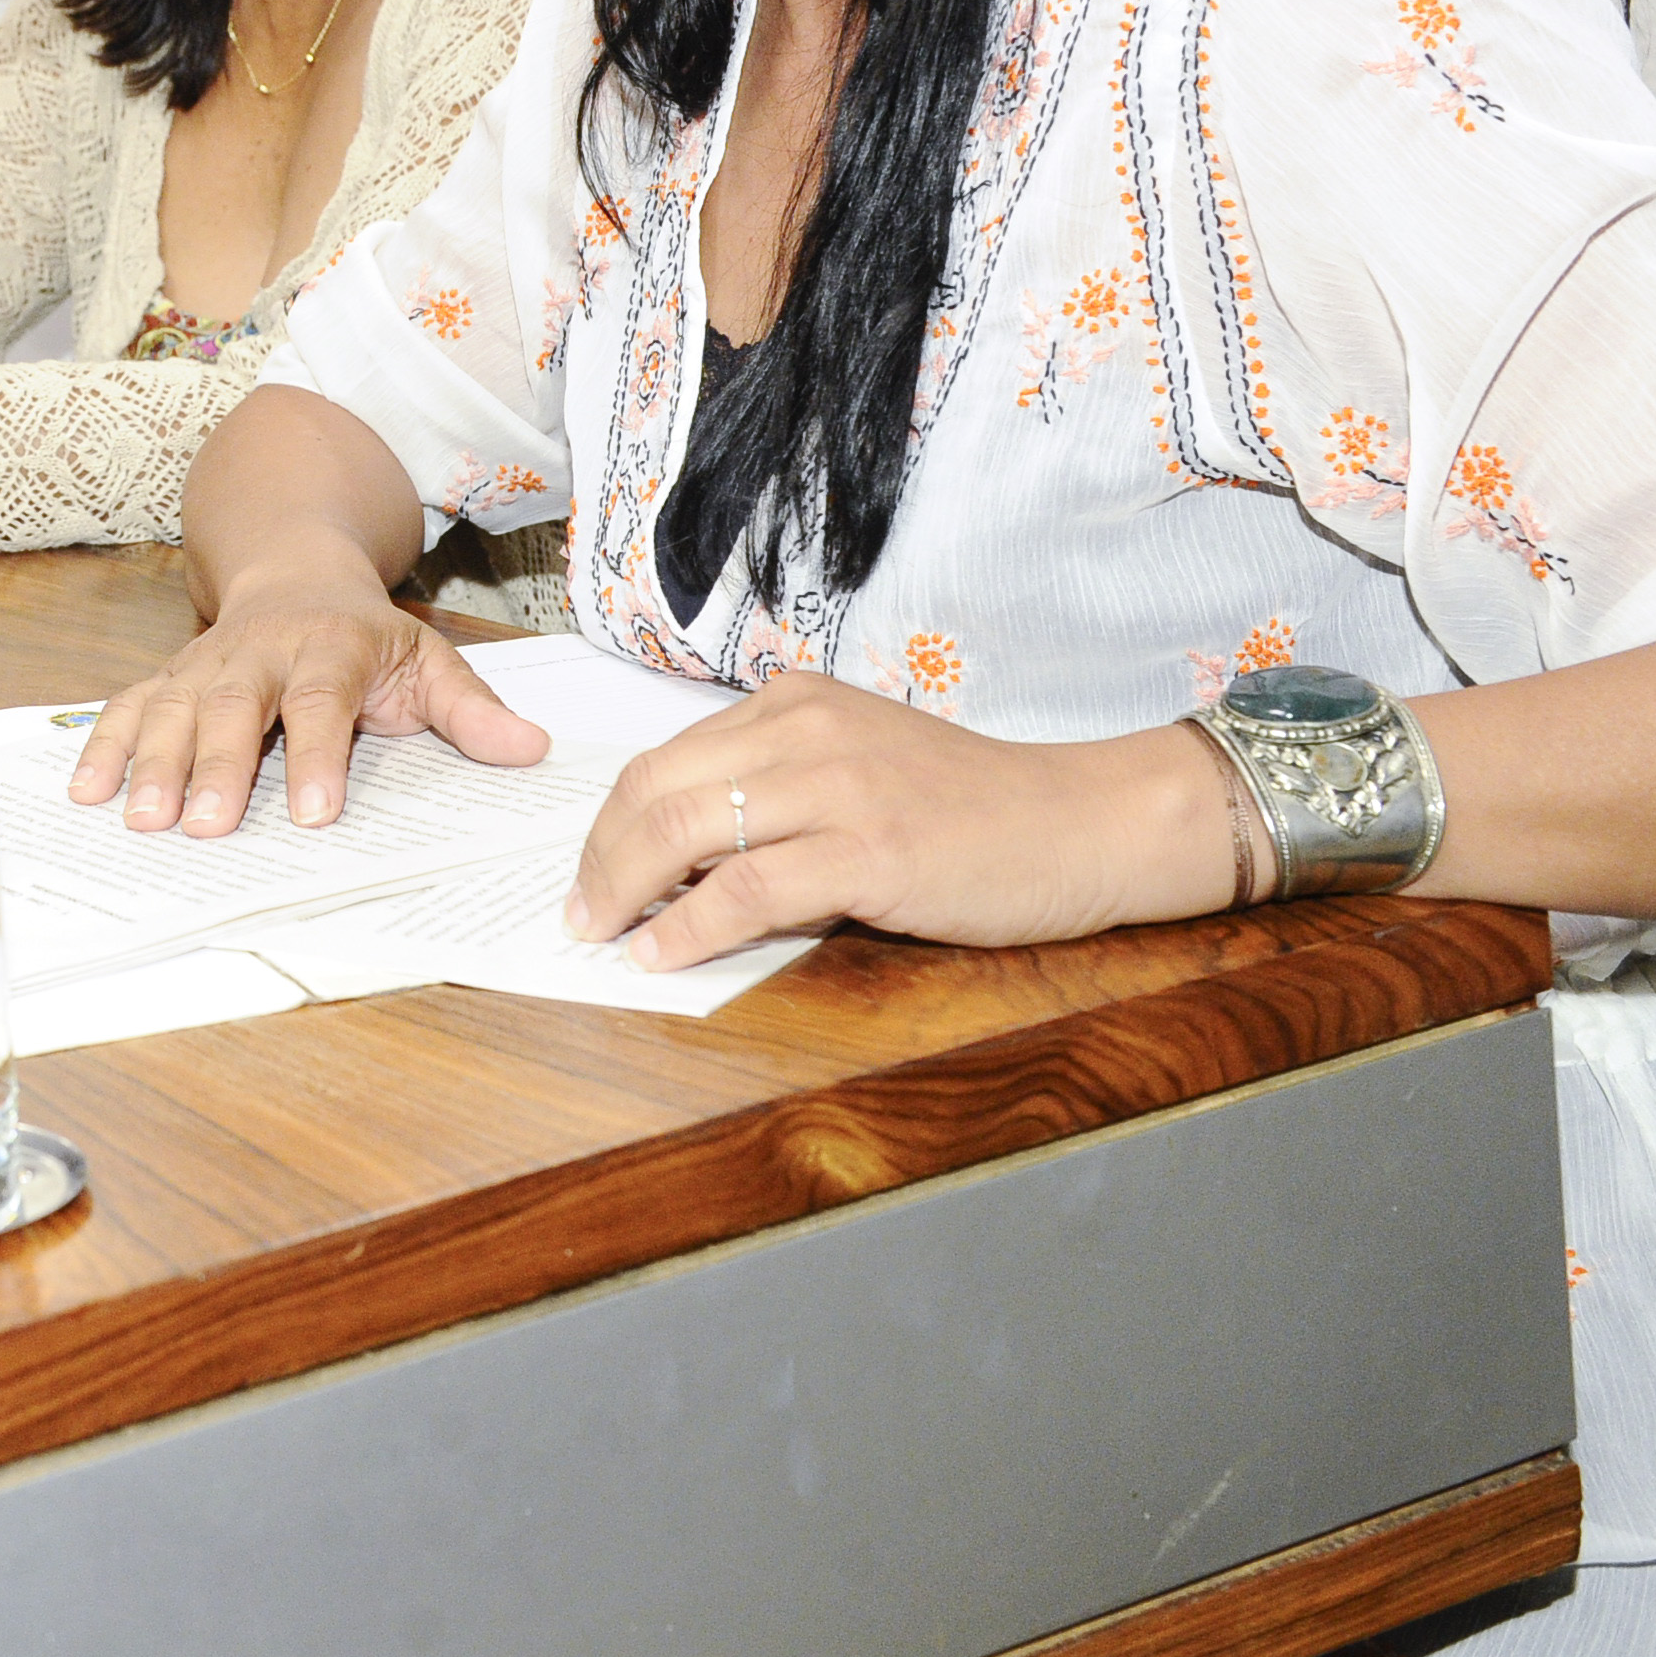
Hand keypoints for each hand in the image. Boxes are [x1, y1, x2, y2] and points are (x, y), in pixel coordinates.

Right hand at [76, 571, 551, 833]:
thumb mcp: (427, 660)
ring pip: (173, 707)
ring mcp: (206, 663)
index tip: (315, 813)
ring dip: (153, 763)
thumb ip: (471, 710)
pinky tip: (86, 791)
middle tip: (205, 826)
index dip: (318, 755)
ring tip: (141, 819)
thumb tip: (528, 749)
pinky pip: (128, 706)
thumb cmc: (364, 636)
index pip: (322, 703)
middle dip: (216, 766)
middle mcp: (260, 652)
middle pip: (235, 707)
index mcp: (329, 648)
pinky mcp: (168, 675)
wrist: (294, 571)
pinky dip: (103, 744)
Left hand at [561, 673, 1228, 970]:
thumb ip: (772, 790)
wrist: (1077, 822)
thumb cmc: (966, 809)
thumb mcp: (854, 769)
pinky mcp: (870, 851)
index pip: (663, 760)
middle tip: (578, 912)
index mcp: (791, 704)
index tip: (587, 872)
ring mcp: (837, 787)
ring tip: (603, 934)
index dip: (609, 823)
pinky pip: (748, 890)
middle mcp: (804, 729)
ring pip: (686, 832)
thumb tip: (674, 856)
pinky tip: (662, 953)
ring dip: (627, 891)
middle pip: (655, 791)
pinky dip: (689, 927)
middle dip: (600, 859)